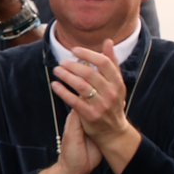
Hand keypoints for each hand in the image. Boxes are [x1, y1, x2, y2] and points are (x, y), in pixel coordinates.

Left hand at [51, 40, 140, 173]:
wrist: (114, 131)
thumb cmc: (112, 102)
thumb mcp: (116, 82)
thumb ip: (111, 62)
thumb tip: (108, 41)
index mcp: (118, 83)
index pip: (104, 63)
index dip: (88, 54)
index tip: (74, 50)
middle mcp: (111, 93)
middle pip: (90, 73)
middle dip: (73, 65)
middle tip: (62, 62)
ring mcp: (101, 105)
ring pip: (81, 86)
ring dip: (66, 76)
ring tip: (57, 70)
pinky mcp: (90, 115)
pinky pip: (74, 101)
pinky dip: (63, 91)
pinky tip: (55, 85)